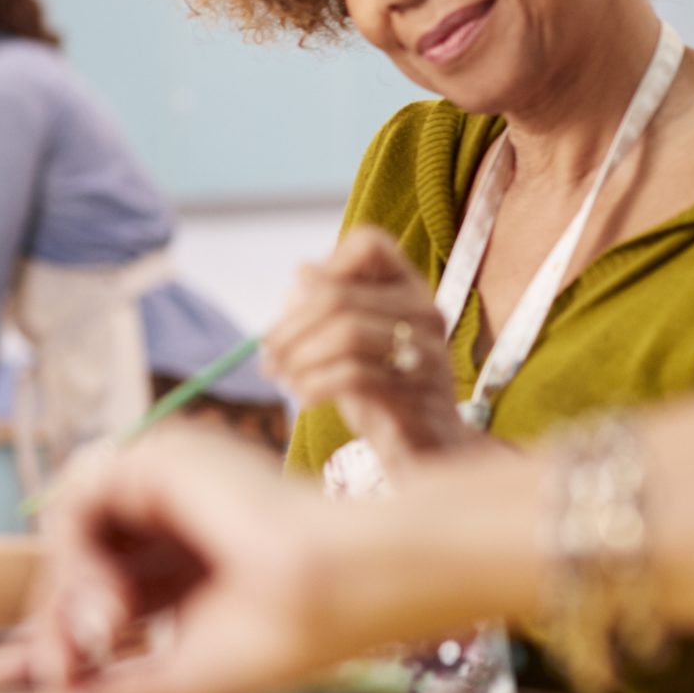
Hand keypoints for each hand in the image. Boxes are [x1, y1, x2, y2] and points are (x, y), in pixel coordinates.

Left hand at [0, 422, 368, 692]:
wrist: (341, 589)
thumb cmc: (284, 639)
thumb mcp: (174, 679)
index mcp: (189, 567)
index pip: (98, 593)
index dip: (51, 632)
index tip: (6, 674)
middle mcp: (172, 519)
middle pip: (78, 565)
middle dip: (56, 625)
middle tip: (61, 675)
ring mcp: (164, 486)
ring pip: (71, 535)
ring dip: (66, 595)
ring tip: (101, 641)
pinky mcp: (156, 458)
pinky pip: (77, 504)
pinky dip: (75, 559)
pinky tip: (110, 606)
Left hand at [261, 226, 466, 469]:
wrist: (426, 450)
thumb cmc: (382, 389)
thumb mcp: (351, 342)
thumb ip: (330, 304)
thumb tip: (304, 270)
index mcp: (409, 289)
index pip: (369, 243)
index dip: (326, 264)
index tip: (299, 302)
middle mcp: (424, 313)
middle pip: (338, 297)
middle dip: (289, 328)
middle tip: (267, 356)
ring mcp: (426, 354)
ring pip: (345, 334)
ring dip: (298, 358)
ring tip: (282, 378)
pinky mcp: (416, 395)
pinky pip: (353, 376)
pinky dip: (315, 384)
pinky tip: (304, 396)